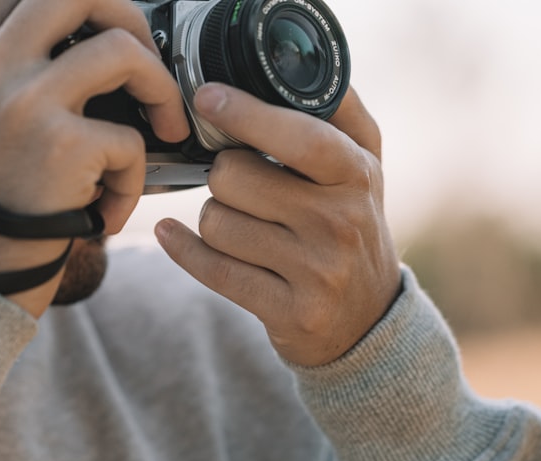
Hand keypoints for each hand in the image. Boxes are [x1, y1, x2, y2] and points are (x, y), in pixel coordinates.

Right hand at [0, 0, 188, 314]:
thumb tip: (72, 34)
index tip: (100, 20)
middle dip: (129, 18)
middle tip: (144, 64)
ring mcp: (22, 103)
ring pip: (122, 48)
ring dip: (161, 87)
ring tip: (161, 125)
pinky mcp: (60, 147)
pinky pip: (133, 137)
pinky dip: (136, 177)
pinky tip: (111, 207)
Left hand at [155, 83, 399, 365]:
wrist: (368, 318)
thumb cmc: (352, 225)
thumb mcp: (364, 167)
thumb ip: (339, 112)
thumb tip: (297, 61)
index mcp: (356, 176)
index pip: (297, 136)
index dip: (246, 114)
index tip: (208, 98)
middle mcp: (340, 223)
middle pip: (235, 178)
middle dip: (223, 177)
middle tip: (241, 187)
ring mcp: (317, 272)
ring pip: (217, 223)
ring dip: (214, 218)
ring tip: (241, 223)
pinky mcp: (290, 312)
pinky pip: (212, 269)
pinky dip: (183, 249)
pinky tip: (172, 235)